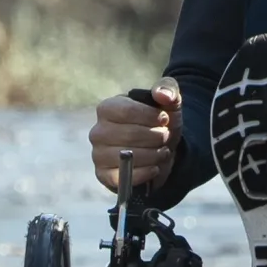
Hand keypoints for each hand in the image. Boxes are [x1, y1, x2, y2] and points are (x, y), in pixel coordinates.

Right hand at [89, 81, 179, 195]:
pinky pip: (123, 177)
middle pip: (130, 135)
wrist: (161, 149)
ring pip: (128, 156)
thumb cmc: (160, 122)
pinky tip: (154, 167)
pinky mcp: (104, 175)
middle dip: (155, 136)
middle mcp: (98, 131)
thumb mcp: (168, 102)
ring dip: (153, 155)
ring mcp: (98, 154)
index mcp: (107, 108)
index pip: (126, 111)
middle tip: (165, 136)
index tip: (165, 119)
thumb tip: (162, 95)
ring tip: (162, 151)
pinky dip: (145, 173)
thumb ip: (168, 90)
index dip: (151, 117)